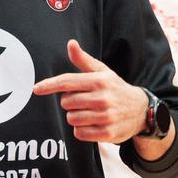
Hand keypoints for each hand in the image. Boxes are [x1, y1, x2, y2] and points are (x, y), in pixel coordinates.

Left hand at [32, 40, 148, 143]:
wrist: (141, 111)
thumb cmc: (115, 89)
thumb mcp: (102, 72)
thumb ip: (83, 60)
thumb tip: (70, 43)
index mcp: (99, 81)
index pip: (67, 82)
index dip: (49, 85)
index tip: (36, 88)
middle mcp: (102, 98)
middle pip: (66, 102)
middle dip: (70, 102)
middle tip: (83, 101)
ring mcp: (105, 116)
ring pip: (71, 118)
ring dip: (75, 117)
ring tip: (89, 112)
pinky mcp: (107, 133)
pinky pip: (79, 133)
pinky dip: (81, 130)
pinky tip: (92, 124)